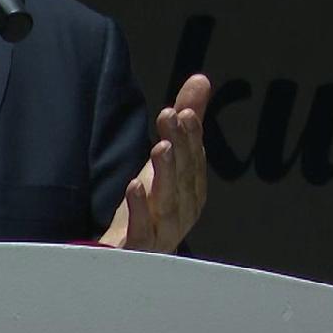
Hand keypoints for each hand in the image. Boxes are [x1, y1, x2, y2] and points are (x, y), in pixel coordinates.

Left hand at [100, 74, 211, 251]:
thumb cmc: (154, 202)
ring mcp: (163, 230)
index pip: (194, 159)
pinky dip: (141, 209)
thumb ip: (186, 120)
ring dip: (166, 173)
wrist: (132, 253)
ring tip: (159, 147)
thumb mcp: (169, 159)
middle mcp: (183, 209)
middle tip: (171, 117)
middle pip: (184, 177)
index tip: (182, 110)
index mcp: (191, 189)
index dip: (191, 135)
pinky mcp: (139, 247)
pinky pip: (143, 230)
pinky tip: (135, 186)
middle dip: (181, 146)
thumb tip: (201, 79)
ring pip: (169, 202)